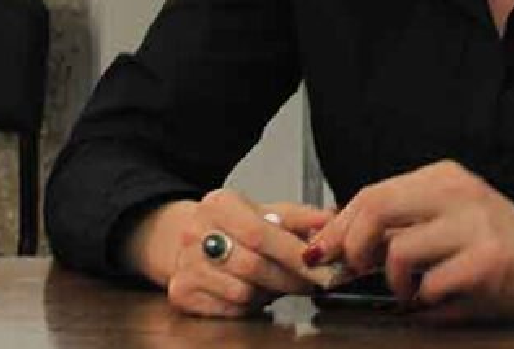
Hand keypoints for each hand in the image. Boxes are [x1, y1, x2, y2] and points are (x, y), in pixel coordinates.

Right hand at [127, 190, 332, 318]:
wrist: (190, 240)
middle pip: (253, 266)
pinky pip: (229, 309)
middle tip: (310, 281)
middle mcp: (196, 232)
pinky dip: (249, 305)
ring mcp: (185, 264)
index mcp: (219, 204)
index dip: (294, 254)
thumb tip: (331, 221)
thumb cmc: (234, 227)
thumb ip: (300, 218)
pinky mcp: (181, 292)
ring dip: (268, 292)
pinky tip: (253, 291)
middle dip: (289, 278)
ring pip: (242, 292)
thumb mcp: (266, 212)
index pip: (260, 233)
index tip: (321, 266)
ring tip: (275, 282)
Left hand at [303, 160, 513, 321]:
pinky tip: (439, 299)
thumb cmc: (497, 243)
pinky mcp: (489, 261)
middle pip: (374, 206)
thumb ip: (402, 222)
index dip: (338, 226)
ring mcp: (475, 226)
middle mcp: (458, 192)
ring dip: (395, 282)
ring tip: (412, 290)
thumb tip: (337, 240)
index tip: (323, 250)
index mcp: (443, 177)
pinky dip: (424, 301)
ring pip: (398, 251)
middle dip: (351, 244)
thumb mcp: (449, 217)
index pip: (371, 193)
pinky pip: (430, 286)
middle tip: (355, 269)